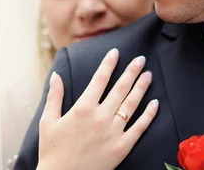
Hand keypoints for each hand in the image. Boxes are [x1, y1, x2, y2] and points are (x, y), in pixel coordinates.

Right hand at [37, 48, 158, 169]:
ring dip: (141, 87)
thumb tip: (56, 75)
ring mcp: (113, 132)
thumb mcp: (48, 121)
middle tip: (141, 59)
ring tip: (148, 75)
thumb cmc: (52, 151)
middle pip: (120, 88)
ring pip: (132, 104)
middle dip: (131, 71)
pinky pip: (139, 127)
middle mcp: (100, 117)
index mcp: (82, 108)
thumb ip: (54, 96)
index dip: (109, 63)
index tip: (116, 52)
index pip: (100, 79)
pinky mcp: (122, 147)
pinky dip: (149, 114)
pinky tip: (155, 103)